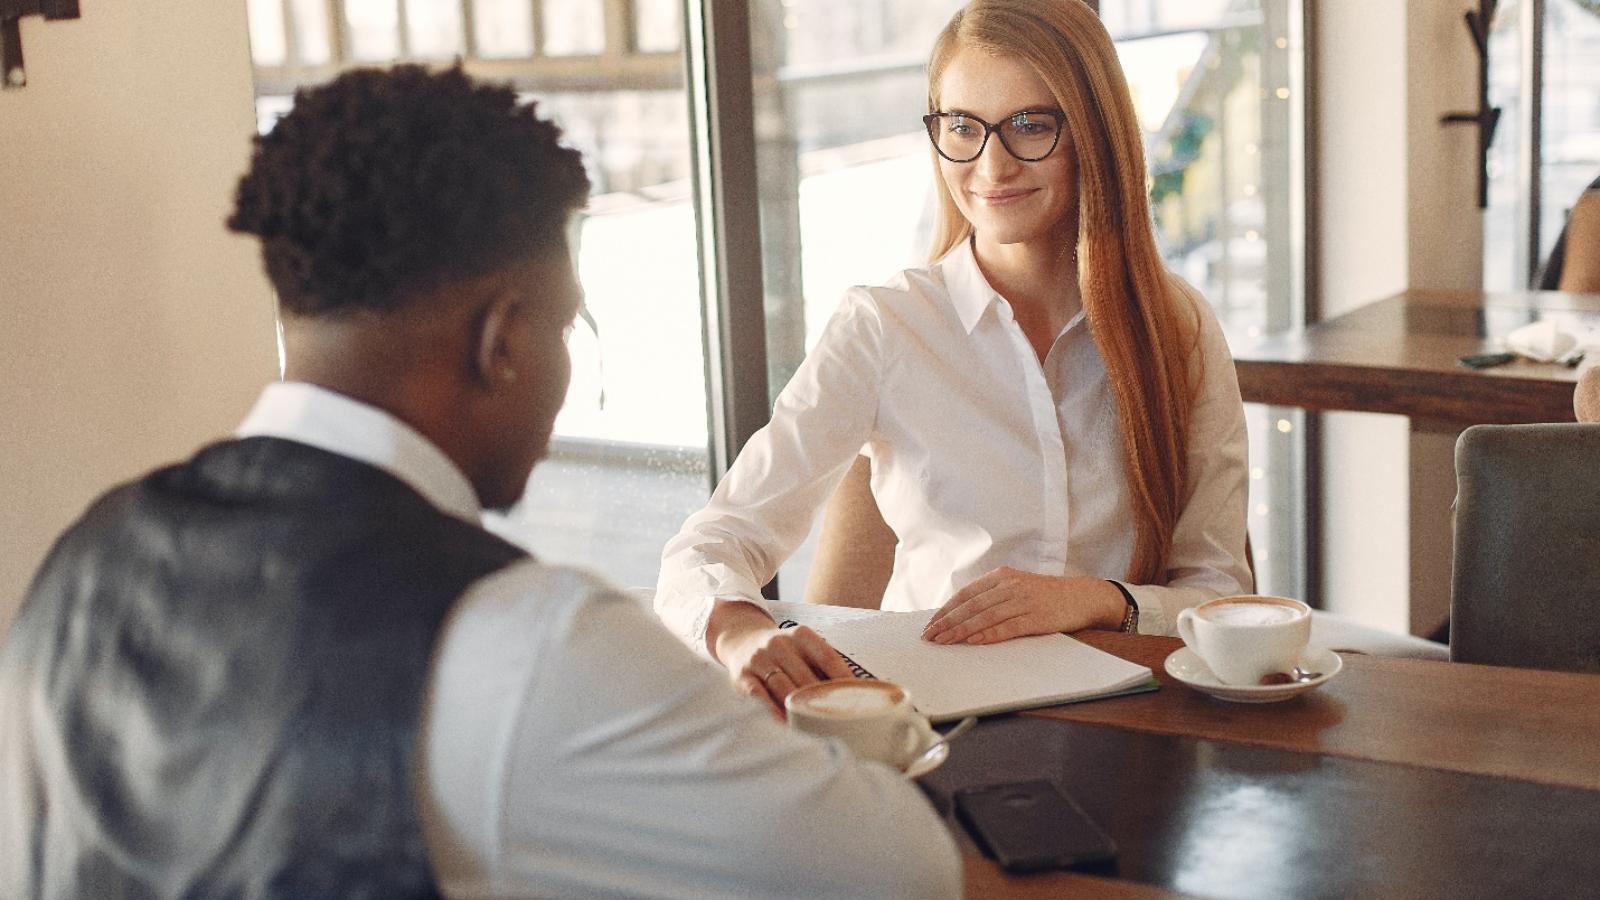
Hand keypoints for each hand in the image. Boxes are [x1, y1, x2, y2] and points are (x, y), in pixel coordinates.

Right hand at [709, 600, 857, 718]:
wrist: (741, 640)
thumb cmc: (784, 652)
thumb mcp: (803, 647)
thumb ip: (826, 666)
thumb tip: (861, 692)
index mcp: (801, 635)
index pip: (827, 657)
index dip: (844, 680)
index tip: (859, 699)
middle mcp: (779, 644)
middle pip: (806, 677)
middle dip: (822, 701)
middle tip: (840, 723)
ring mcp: (759, 659)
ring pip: (783, 688)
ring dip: (799, 710)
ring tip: (816, 729)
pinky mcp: (742, 676)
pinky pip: (758, 696)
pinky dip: (772, 711)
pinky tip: (784, 725)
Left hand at [920, 568, 1125, 644]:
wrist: (1082, 596)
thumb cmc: (1045, 594)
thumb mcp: (1016, 586)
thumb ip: (991, 596)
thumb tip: (960, 614)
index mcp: (1002, 576)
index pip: (966, 594)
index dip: (946, 609)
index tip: (931, 623)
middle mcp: (1010, 586)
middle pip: (971, 606)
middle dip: (948, 622)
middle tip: (931, 636)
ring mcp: (1024, 601)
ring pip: (985, 617)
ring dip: (962, 631)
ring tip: (945, 642)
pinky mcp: (1037, 618)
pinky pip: (1008, 628)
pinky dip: (989, 635)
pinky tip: (974, 642)